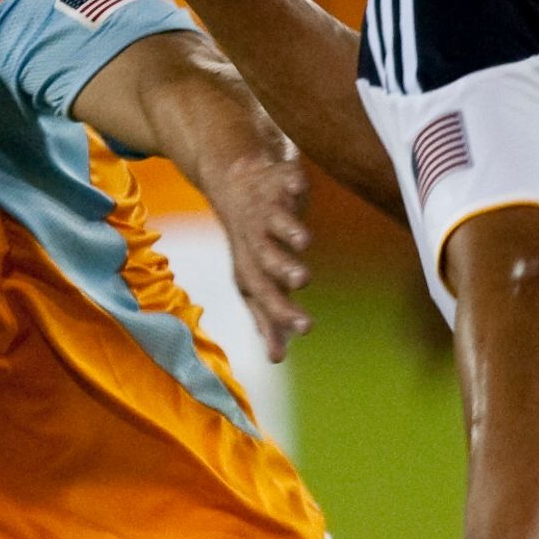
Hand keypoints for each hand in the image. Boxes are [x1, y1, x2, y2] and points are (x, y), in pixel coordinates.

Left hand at [196, 132, 313, 363]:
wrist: (234, 183)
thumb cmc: (252, 242)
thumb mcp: (256, 279)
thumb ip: (269, 316)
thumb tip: (276, 359)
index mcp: (253, 266)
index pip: (264, 294)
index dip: (281, 311)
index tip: (305, 329)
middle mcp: (256, 239)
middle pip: (265, 258)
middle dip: (282, 269)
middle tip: (302, 281)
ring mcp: (266, 208)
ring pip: (274, 222)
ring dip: (287, 230)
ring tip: (304, 241)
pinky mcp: (278, 179)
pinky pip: (284, 179)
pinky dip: (290, 183)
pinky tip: (299, 187)